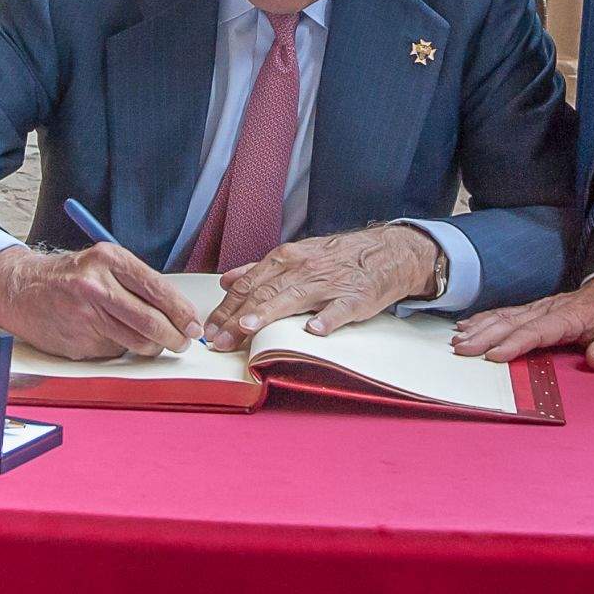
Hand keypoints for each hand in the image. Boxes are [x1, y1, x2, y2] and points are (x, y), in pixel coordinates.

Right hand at [0, 242, 202, 359]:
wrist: (19, 289)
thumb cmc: (69, 276)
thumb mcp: (101, 263)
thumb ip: (136, 282)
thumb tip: (176, 312)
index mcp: (108, 259)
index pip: (157, 288)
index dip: (181, 311)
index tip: (194, 324)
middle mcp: (96, 285)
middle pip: (150, 320)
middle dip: (174, 337)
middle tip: (183, 343)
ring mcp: (85, 316)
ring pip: (136, 341)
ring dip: (152, 346)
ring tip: (154, 342)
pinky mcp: (77, 342)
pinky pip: (113, 351)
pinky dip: (119, 348)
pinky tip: (107, 335)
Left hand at [204, 224, 439, 349]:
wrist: (384, 253)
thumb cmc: (336, 258)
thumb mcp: (295, 257)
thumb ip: (260, 270)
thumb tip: (226, 280)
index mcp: (285, 259)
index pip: (248, 284)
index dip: (226, 307)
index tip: (209, 329)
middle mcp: (302, 269)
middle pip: (263, 293)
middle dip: (237, 318)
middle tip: (218, 340)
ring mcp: (328, 283)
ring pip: (293, 298)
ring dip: (268, 313)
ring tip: (248, 328)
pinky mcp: (353, 298)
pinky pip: (338, 309)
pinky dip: (326, 319)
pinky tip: (313, 330)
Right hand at [450, 273, 593, 370]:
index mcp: (571, 316)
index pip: (539, 331)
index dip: (515, 343)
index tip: (494, 355)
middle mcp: (550, 309)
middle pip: (513, 323)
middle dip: (485, 336)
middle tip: (461, 350)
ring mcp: (541, 307)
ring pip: (506, 316)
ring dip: (480, 327)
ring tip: (457, 340)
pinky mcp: (536, 309)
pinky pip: (508, 313)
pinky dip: (486, 319)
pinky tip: (468, 325)